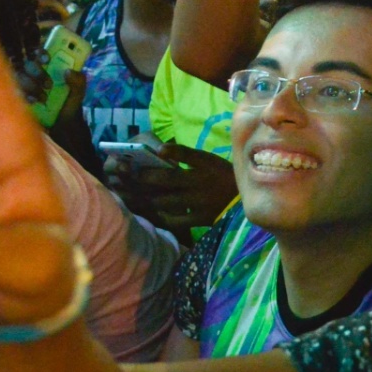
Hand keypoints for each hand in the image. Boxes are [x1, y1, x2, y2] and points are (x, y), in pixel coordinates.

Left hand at [106, 143, 237, 232]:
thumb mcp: (210, 160)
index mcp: (205, 166)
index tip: (141, 157)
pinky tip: (151, 211)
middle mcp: (200, 184)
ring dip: (146, 197)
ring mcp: (199, 203)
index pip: (180, 158)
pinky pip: (175, 220)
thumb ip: (186, 155)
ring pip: (165, 201)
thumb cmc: (224, 176)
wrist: (247, 200)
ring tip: (130, 193)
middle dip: (141, 178)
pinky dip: (160, 216)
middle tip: (125, 175)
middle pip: (165, 181)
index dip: (161, 157)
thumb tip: (159, 150)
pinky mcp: (201, 219)